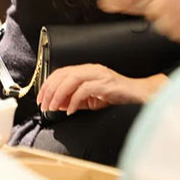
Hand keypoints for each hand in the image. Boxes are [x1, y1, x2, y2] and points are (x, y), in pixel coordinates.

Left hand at [36, 64, 166, 114]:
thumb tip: (56, 104)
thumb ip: (74, 99)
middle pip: (63, 74)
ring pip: (72, 79)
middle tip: (44, 105)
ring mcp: (100, 75)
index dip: (48, 84)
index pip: (61, 72)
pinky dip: (75, 101)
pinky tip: (71, 110)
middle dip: (50, 90)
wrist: (139, 96)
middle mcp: (92, 69)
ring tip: (53, 108)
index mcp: (87, 70)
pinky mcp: (107, 85)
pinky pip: (85, 90)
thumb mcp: (91, 99)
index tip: (40, 98)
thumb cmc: (117, 96)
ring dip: (59, 95)